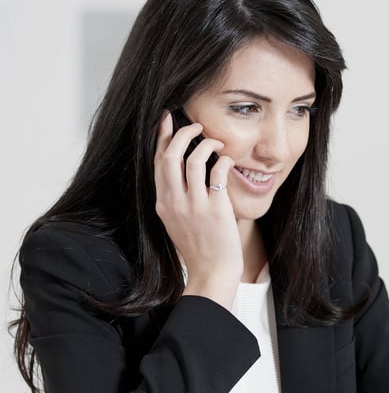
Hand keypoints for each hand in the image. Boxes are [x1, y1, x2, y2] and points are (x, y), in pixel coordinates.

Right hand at [153, 111, 241, 307]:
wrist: (212, 272)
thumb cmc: (199, 248)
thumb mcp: (177, 222)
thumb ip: (176, 199)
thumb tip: (182, 173)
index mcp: (162, 203)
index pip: (157, 162)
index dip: (161, 138)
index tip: (167, 120)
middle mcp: (174, 202)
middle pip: (170, 156)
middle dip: (182, 134)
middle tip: (197, 126)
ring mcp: (194, 205)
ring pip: (193, 160)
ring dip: (205, 144)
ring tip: (216, 142)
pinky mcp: (215, 209)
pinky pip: (216, 173)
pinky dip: (222, 160)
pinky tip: (227, 159)